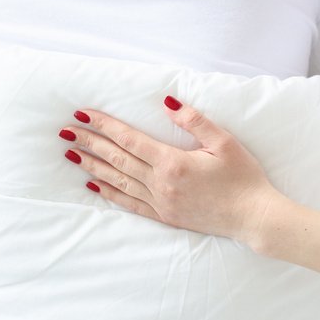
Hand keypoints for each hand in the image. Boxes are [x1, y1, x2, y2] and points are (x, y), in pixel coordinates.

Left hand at [62, 98, 285, 247]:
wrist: (254, 217)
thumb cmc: (243, 177)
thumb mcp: (224, 142)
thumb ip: (194, 121)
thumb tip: (167, 101)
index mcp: (173, 163)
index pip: (129, 139)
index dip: (104, 125)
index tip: (83, 114)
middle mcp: (161, 184)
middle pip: (117, 159)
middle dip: (89, 143)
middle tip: (66, 131)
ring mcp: (161, 203)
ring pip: (118, 181)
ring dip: (93, 166)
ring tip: (72, 154)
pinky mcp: (165, 217)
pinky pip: (130, 203)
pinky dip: (110, 192)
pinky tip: (94, 184)